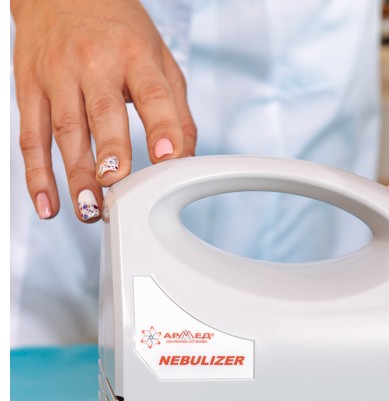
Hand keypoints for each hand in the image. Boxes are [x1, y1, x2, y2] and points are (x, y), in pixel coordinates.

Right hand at [11, 0, 196, 222]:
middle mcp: (93, 63)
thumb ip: (176, 110)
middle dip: (110, 154)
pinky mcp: (29, 87)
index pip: (152, 93)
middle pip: (102, 113)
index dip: (161, 126)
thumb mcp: (159, 58)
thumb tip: (187, 159)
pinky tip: (47, 204)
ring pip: (64, 130)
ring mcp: (56, 75)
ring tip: (89, 209)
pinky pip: (31, 136)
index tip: (167, 157)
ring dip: (75, 175)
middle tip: (116, 188)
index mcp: (134, 55)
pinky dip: (37, 174)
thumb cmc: (118, 30)